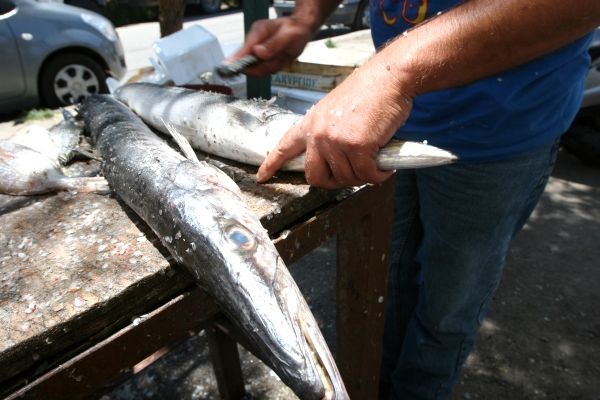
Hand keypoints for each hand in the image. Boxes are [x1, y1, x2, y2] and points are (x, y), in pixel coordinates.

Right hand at [229, 17, 314, 75]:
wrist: (301, 31)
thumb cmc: (294, 29)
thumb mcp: (288, 35)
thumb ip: (273, 44)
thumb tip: (257, 52)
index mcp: (258, 32)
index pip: (244, 49)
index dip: (236, 60)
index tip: (228, 68)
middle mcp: (255, 43)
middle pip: (251, 63)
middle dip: (266, 65)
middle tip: (278, 58)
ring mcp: (259, 52)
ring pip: (261, 69)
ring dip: (273, 65)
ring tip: (283, 54)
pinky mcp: (263, 60)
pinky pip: (267, 70)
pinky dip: (276, 66)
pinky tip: (282, 57)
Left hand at [256, 61, 414, 188]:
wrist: (388, 77)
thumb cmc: (369, 92)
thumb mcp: (336, 109)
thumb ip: (328, 132)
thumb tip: (335, 159)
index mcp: (311, 123)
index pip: (285, 147)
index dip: (271, 165)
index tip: (262, 177)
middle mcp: (318, 134)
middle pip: (315, 177)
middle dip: (334, 182)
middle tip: (351, 175)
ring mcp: (336, 141)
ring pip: (345, 178)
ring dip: (362, 175)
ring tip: (374, 161)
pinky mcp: (357, 147)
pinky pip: (366, 175)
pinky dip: (378, 174)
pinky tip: (384, 166)